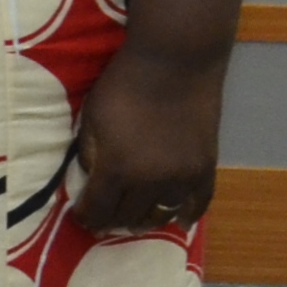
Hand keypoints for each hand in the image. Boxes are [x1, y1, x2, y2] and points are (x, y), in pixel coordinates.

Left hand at [71, 40, 226, 238]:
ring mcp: (183, 178)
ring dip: (145, 222)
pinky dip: (188, 216)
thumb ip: (87, 152)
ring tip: (134, 223)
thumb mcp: (91, 117)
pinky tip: (179, 223)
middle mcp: (151, 182)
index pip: (98, 208)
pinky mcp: (206, 167)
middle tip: (104, 222)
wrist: (174, 63)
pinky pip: (198, 203)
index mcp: (118, 169)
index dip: (87, 218)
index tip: (81, 219)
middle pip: (129, 216)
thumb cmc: (124, 85)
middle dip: (112, 221)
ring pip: (161, 214)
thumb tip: (89, 178)